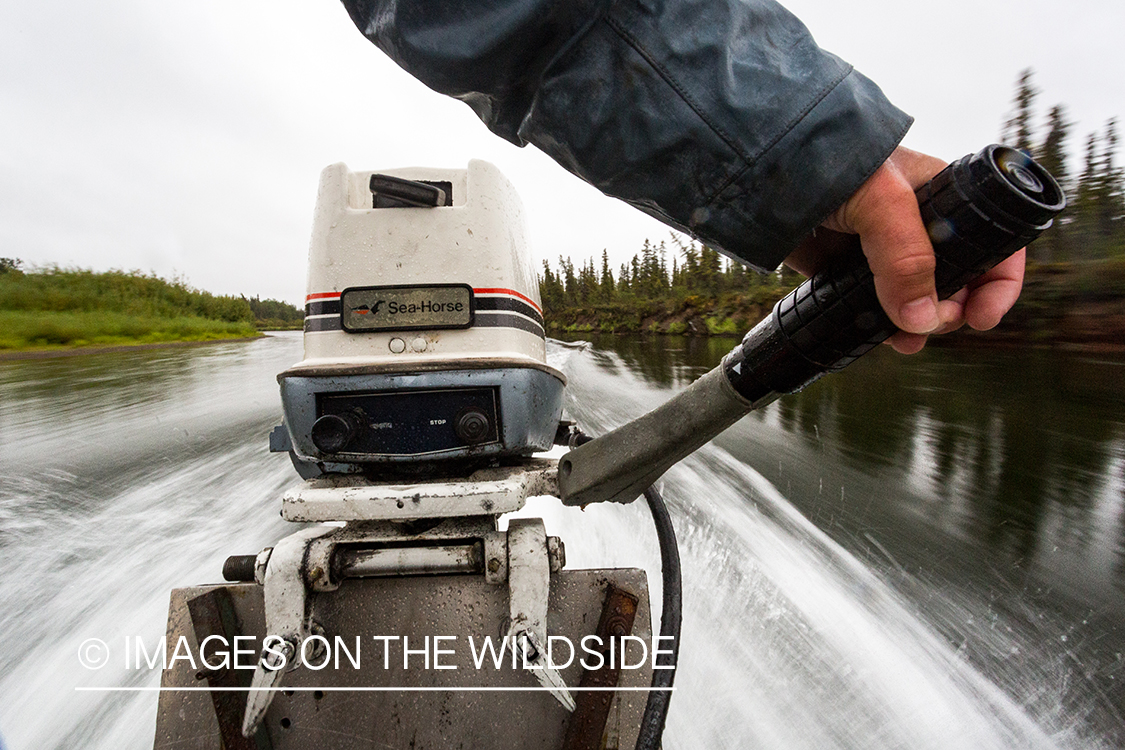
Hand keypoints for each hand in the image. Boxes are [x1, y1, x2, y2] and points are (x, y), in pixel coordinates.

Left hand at [784, 146, 1025, 353]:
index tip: (982, 316)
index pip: (990, 243)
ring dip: (919, 327)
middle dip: (952, 310)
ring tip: (907, 340)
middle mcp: (916, 227)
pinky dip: (884, 328)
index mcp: (942, 197)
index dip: (996, 281)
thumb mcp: (883, 202)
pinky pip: (874, 308)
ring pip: (915, 301)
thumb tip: (920, 320)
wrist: (764, 166)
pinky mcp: (843, 270)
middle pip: (956, 281)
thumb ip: (906, 258)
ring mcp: (878, 251)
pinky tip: (885, 339)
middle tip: (933, 322)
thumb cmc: (832, 161)